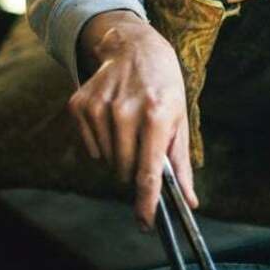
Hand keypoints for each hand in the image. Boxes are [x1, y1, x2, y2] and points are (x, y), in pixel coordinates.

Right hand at [68, 10, 197, 229]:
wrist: (134, 46)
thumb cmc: (163, 84)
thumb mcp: (179, 117)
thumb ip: (180, 163)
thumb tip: (189, 202)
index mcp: (157, 114)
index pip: (148, 171)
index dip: (146, 203)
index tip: (145, 224)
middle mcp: (126, 110)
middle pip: (125, 170)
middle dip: (136, 167)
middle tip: (144, 141)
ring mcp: (99, 106)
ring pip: (107, 160)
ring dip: (119, 153)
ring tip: (130, 123)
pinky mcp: (79, 104)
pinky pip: (90, 147)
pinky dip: (101, 141)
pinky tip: (112, 116)